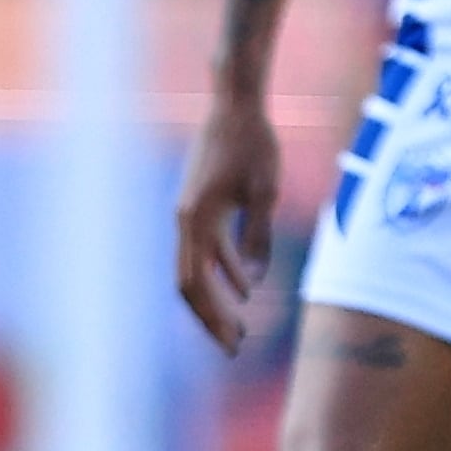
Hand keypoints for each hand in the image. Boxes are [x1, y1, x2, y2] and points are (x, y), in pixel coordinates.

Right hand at [173, 99, 284, 353]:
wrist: (235, 103)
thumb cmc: (254, 143)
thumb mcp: (265, 191)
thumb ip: (258, 236)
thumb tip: (255, 282)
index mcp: (195, 218)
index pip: (197, 283)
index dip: (214, 315)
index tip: (237, 340)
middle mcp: (184, 220)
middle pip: (189, 284)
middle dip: (211, 318)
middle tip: (236, 347)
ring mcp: (188, 214)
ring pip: (194, 270)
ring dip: (215, 299)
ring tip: (240, 328)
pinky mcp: (197, 206)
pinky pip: (203, 250)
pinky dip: (221, 272)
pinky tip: (245, 287)